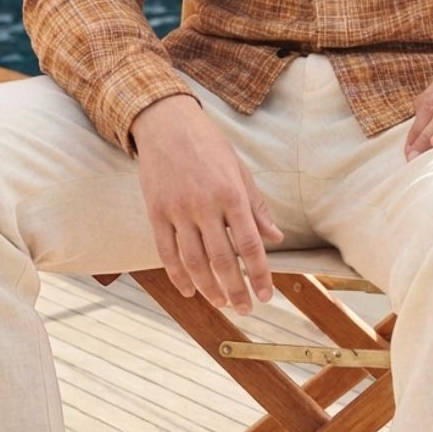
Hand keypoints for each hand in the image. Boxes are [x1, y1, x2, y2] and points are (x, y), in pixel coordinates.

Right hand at [132, 94, 282, 314]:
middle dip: (236, 289)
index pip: (249, 243)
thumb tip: (276, 237)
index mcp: (231, 193)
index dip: (259, 273)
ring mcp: (178, 210)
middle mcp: (205, 204)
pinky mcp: (156, 212)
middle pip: (222, 259)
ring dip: (209, 288)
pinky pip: (167, 253)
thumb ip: (256, 207)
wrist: (167, 123)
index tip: (266, 295)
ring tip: (222, 302)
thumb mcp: (238, 170)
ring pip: (194, 262)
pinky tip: (190, 290)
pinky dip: (178, 276)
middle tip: (245, 308)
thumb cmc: (209, 146)